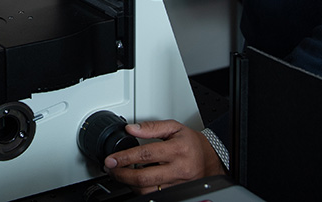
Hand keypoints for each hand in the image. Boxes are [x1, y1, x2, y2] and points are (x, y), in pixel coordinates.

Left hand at [102, 120, 224, 194]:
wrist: (210, 159)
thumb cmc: (192, 143)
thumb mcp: (174, 127)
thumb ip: (151, 127)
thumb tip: (131, 128)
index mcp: (177, 150)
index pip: (145, 154)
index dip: (125, 157)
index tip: (112, 159)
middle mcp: (178, 169)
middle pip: (144, 177)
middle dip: (122, 174)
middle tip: (111, 169)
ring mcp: (177, 183)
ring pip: (148, 190)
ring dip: (129, 184)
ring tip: (120, 174)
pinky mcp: (176, 192)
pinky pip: (155, 194)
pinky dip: (141, 189)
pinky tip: (134, 182)